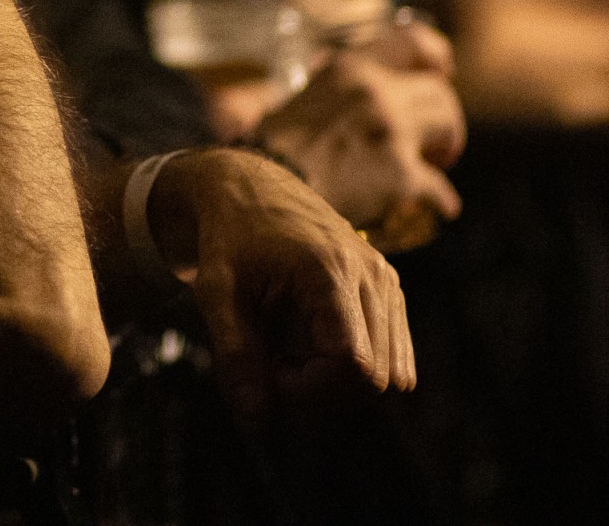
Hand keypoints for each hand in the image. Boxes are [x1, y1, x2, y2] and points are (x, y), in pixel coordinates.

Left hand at [151, 149, 415, 417]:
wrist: (249, 188)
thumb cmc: (228, 239)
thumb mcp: (216, 293)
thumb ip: (235, 355)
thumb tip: (256, 420)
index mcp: (330, 271)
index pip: (354, 367)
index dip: (310, 389)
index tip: (268, 369)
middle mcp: (372, 275)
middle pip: (377, 380)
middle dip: (324, 390)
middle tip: (276, 362)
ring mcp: (387, 281)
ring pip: (392, 374)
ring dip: (341, 380)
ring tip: (294, 348)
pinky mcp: (389, 289)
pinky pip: (393, 356)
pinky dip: (356, 364)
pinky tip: (313, 341)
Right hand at [255, 20, 465, 245]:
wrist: (264, 185)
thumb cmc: (272, 149)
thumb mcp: (304, 99)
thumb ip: (338, 93)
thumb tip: (360, 106)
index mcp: (348, 68)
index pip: (410, 41)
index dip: (435, 54)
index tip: (441, 70)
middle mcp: (374, 91)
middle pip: (438, 91)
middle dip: (445, 116)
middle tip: (435, 139)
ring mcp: (390, 131)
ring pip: (448, 126)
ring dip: (448, 146)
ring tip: (437, 164)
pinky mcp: (400, 174)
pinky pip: (438, 186)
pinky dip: (443, 199)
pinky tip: (442, 207)